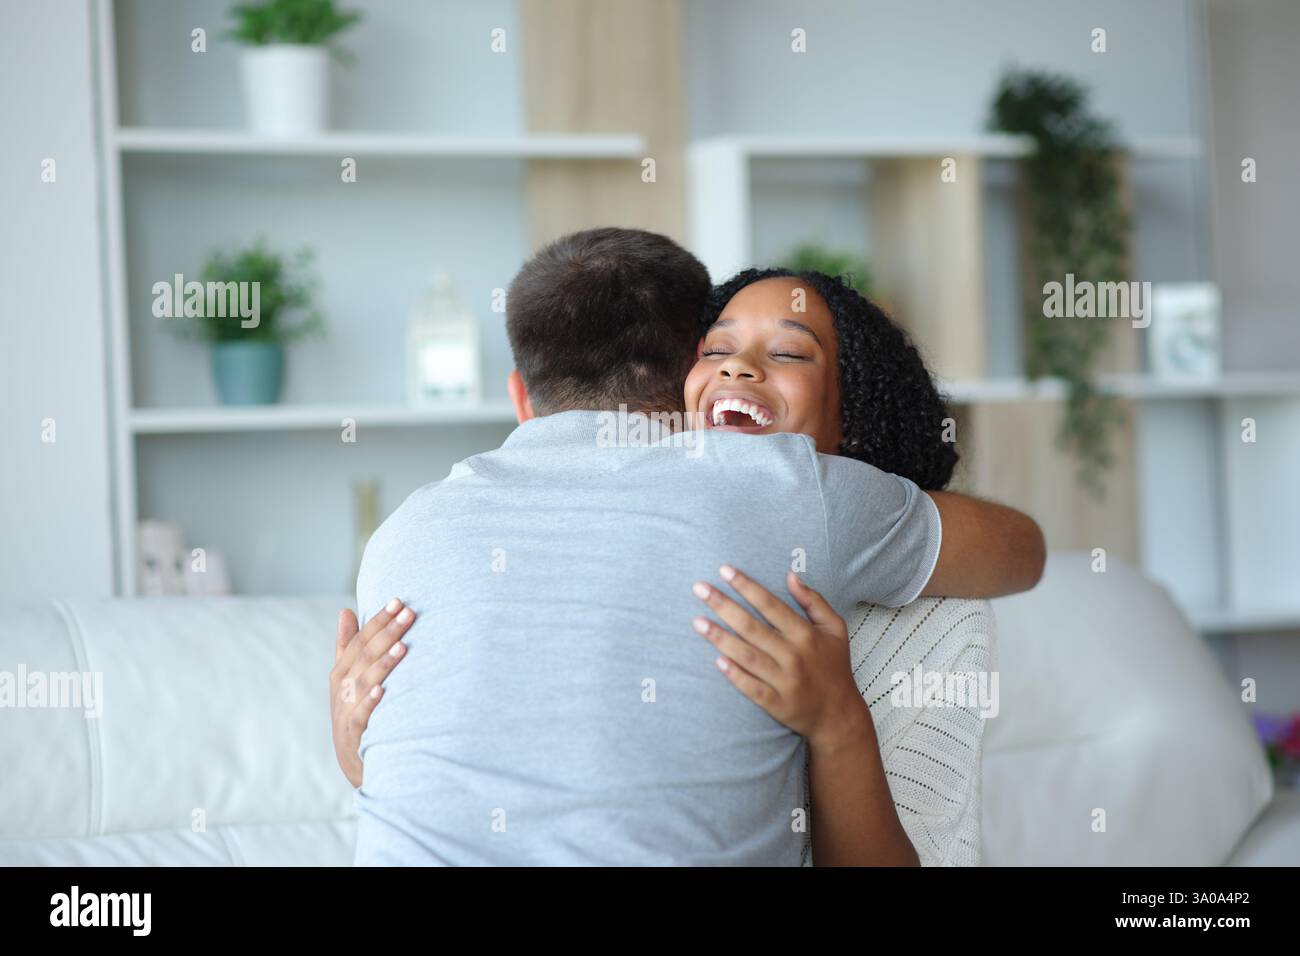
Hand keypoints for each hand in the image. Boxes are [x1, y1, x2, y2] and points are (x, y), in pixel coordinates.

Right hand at [330, 599, 415, 787]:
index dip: (378, 620)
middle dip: (387, 633)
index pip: (360, 640)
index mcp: (341, 673)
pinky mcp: (353, 735)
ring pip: (363, 684)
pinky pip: (360, 717)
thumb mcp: (347, 680)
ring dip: (383, 665)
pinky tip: (383, 691)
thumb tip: (345, 611)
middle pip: (364, 657)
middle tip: (409, 613)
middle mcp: (342, 690)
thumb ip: (346, 646)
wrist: (354, 762)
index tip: (398, 601)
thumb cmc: (354, 712)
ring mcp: (346, 712)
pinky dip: (370, 703)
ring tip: (402, 647)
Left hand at [691, 566, 866, 750]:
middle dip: (724, 606)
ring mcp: (785, 681)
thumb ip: (814, 601)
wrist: (839, 714)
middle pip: (752, 627)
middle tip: (699, 589)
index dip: (746, 586)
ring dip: (721, 638)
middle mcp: (794, 656)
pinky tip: (717, 661)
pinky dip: (735, 675)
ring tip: (697, 622)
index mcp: (805, 634)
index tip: (724, 570)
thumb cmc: (833, 666)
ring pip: (748, 656)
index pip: (770, 605)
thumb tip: (791, 575)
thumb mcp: (834, 629)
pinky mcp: (778, 704)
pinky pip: (752, 688)